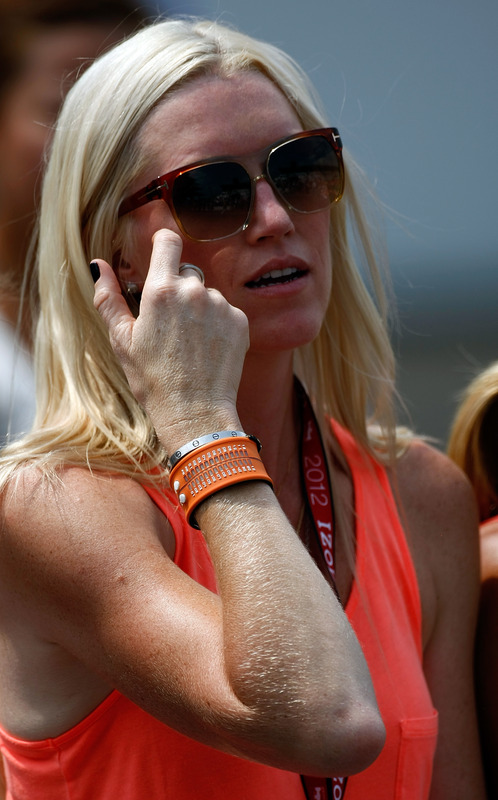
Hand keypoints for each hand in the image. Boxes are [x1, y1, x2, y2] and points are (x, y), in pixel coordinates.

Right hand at [92, 229, 248, 447]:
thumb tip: (98, 265)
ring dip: (199, 310)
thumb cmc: (153, 380)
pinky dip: (218, 325)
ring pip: (207, 295)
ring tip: (190, 345)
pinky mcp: (240, 321)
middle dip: (177, 290)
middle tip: (170, 327)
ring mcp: (221, 305)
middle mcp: (194, 291)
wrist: (195, 412)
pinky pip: (226, 312)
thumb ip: (109, 298)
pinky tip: (207, 350)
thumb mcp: (122, 340)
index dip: (163, 243)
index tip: (161, 254)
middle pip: (186, 273)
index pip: (167, 240)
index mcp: (161, 290)